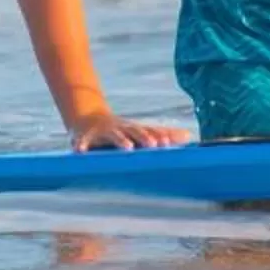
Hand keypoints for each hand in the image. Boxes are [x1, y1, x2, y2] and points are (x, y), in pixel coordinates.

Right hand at [66, 111, 193, 150]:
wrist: (88, 118)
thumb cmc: (122, 130)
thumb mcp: (141, 131)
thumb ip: (164, 135)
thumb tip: (189, 136)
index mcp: (135, 130)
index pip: (150, 132)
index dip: (158, 138)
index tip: (167, 144)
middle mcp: (121, 129)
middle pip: (134, 131)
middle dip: (143, 137)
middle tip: (153, 145)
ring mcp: (103, 132)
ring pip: (113, 135)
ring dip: (120, 140)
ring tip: (127, 147)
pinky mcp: (85, 137)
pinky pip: (82, 142)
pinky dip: (81, 146)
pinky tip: (80, 152)